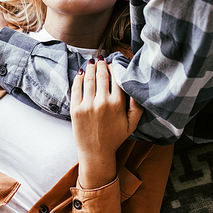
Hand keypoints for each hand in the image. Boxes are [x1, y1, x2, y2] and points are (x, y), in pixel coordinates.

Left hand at [71, 59, 142, 188]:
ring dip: (91, 68)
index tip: (112, 63)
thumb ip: (137, 106)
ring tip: (92, 62)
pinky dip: (78, 78)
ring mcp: (87, 105)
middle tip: (101, 58)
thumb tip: (137, 88)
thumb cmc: (115, 138)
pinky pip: (76, 88)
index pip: (116, 79)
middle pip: (102, 76)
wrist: (96, 153)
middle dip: (101, 65)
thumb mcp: (132, 124)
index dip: (114, 68)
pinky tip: (81, 73)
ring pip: (89, 79)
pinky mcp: (75, 109)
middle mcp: (102, 102)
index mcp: (117, 104)